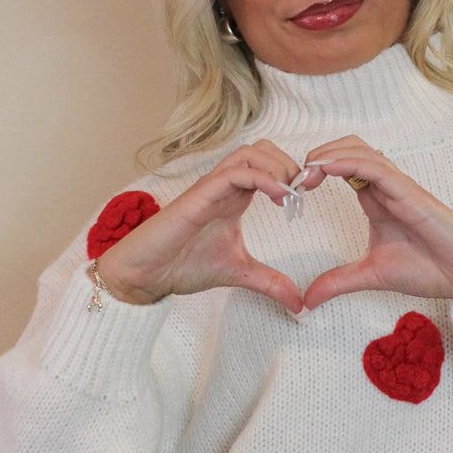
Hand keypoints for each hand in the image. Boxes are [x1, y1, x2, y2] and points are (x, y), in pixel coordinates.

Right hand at [95, 141, 317, 313]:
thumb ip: (271, 283)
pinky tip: (278, 196)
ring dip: (278, 167)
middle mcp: (224, 185)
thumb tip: (299, 303)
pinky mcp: (200, 194)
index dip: (293, 175)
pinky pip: (235, 172)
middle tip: (301, 195)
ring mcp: (211, 187)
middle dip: (290, 165)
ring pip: (251, 152)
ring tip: (290, 196)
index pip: (269, 164)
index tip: (305, 201)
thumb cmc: (183, 265)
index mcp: (235, 196)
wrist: (146, 274)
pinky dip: (262, 177)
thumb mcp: (240, 273)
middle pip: (263, 149)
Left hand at [300, 137, 452, 311]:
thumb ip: (339, 282)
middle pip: (348, 148)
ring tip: (305, 171)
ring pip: (360, 150)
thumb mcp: (370, 276)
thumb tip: (307, 300)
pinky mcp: (410, 192)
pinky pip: (376, 167)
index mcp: (376, 200)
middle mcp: (385, 187)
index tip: (293, 190)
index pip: (341, 168)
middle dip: (318, 155)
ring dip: (328, 154)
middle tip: (295, 179)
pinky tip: (327, 168)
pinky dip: (348, 162)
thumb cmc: (429, 269)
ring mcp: (398, 186)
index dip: (315, 171)